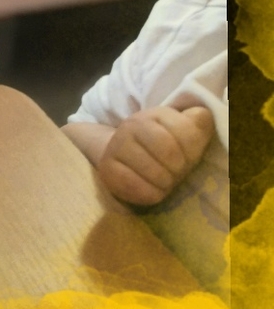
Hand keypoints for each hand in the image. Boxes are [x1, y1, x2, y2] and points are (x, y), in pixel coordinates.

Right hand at [97, 105, 214, 205]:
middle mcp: (131, 125)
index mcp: (155, 114)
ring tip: (165, 183)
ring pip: (152, 170)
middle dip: (179, 168)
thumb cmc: (161, 147)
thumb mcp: (182, 131)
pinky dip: (149, 194)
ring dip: (165, 184)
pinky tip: (154, 192)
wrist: (123, 156)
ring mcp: (116, 146)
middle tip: (177, 174)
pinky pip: (133, 186)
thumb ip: (197, 122)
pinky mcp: (107, 168)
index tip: (189, 158)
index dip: (193, 151)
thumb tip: (201, 116)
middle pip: (168, 150)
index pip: (185, 131)